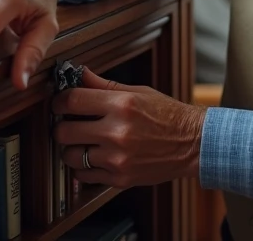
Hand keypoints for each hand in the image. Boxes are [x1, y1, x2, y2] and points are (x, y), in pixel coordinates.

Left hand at [53, 68, 206, 187]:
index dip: (59, 101)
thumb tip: (80, 74)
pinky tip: (93, 158)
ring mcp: (118, 158)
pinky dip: (83, 168)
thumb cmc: (167, 115)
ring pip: (71, 156)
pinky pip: (84, 175)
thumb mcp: (138, 92)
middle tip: (68, 124)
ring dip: (71, 149)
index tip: (59, 104)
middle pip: (64, 131)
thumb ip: (104, 85)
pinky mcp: (120, 178)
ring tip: (81, 143)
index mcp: (122, 105)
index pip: (72, 100)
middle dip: (61, 126)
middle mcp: (118, 132)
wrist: (193, 143)